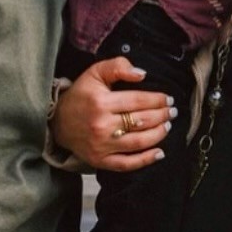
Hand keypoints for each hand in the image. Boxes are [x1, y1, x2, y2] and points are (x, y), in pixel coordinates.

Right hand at [51, 57, 175, 171]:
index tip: (168, 99)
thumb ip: (118, 67)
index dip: (157, 100)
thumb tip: (142, 74)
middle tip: (172, 112)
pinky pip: (127, 164)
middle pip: (140, 121)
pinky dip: (146, 160)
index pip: (137, 100)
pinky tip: (159, 153)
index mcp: (101, 101)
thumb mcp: (95, 72)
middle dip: (161, 116)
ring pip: (138, 142)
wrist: (58, 121)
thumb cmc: (81, 94)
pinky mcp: (100, 161)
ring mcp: (101, 146)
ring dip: (158, 134)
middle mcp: (101, 125)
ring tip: (168, 126)